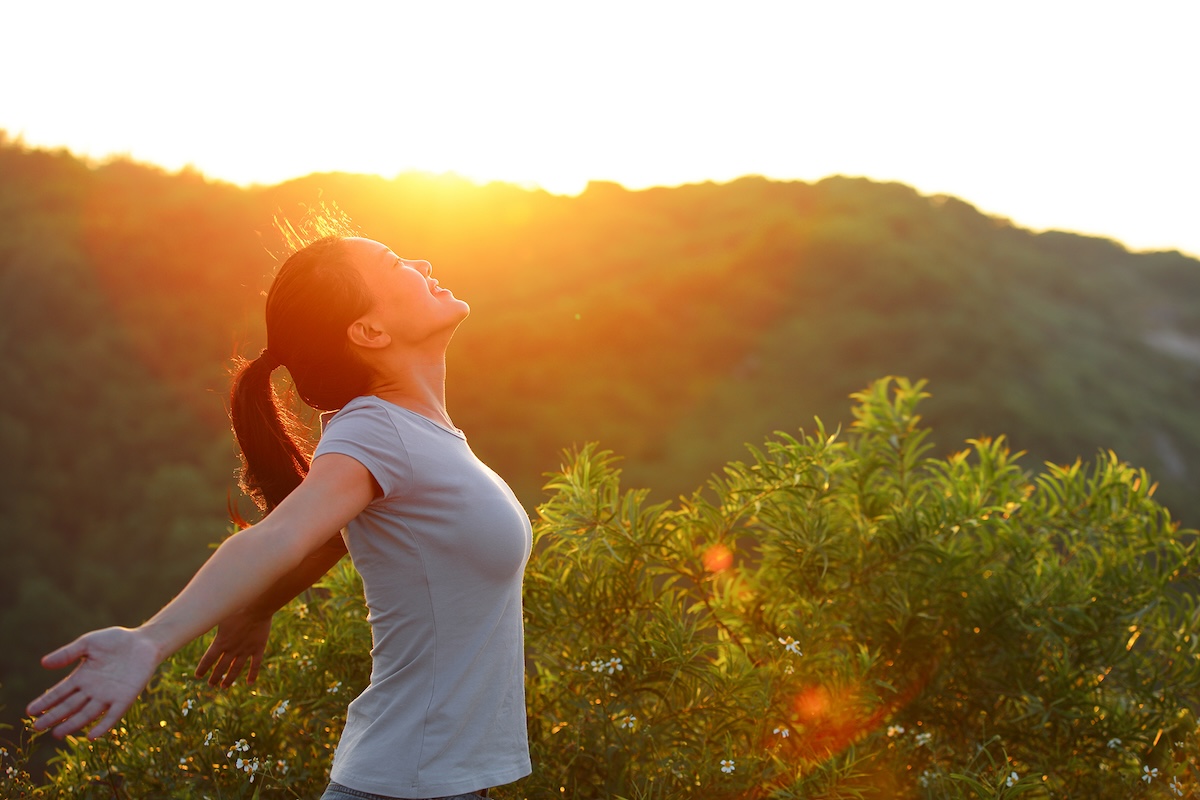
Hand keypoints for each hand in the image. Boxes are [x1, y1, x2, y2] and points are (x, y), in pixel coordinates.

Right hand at [27, 627, 158, 739]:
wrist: (145, 642)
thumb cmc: (116, 641)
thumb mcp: (89, 643)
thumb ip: (68, 653)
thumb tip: (43, 663)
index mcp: (82, 677)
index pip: (60, 692)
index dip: (46, 702)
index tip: (30, 711)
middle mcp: (92, 690)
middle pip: (70, 706)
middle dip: (53, 717)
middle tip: (37, 727)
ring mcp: (108, 696)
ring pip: (87, 714)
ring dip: (72, 724)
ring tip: (57, 734)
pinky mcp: (125, 698)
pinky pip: (113, 715)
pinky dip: (103, 725)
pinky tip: (92, 736)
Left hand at [193, 609, 272, 687]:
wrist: (257, 606)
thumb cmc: (237, 606)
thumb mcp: (219, 615)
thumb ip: (210, 622)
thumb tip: (197, 621)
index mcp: (221, 642)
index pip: (207, 660)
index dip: (202, 669)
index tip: (198, 676)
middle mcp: (232, 649)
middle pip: (221, 667)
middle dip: (215, 677)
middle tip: (211, 684)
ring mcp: (246, 650)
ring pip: (236, 669)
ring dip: (229, 679)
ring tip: (224, 686)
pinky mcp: (258, 648)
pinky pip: (255, 665)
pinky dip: (252, 674)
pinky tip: (249, 683)